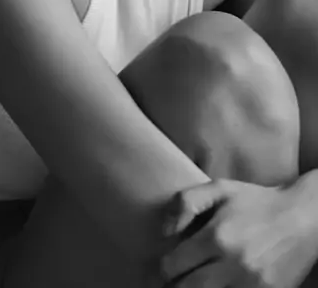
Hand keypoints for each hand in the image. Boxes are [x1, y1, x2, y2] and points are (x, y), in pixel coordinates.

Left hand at [159, 178, 317, 286]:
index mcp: (216, 236)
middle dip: (176, 284)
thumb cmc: (257, 201)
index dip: (166, 266)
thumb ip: (186, 202)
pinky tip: (218, 285)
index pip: (174, 265)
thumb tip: (165, 231)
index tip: (168, 264)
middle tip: (177, 279)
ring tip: (195, 281)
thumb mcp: (220, 188)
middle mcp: (231, 264)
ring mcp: (250, 284)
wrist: (302, 217)